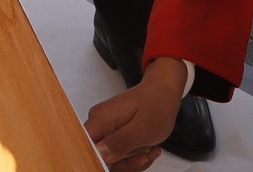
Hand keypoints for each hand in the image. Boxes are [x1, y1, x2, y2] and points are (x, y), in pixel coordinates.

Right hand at [84, 57, 188, 171]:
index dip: (101, 161)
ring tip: (151, 150)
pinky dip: (134, 154)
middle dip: (124, 162)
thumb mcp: (142, 129)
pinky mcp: (114, 132)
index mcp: (101, 120)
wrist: (164, 91)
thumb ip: (120, 142)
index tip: (122, 161)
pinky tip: (149, 148)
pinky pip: (119, 151)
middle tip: (144, 156)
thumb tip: (99, 154)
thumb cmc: (157, 105)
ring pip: (112, 157)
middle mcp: (99, 124)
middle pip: (100, 156)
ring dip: (133, 159)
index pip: (87, 149)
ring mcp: (106, 128)